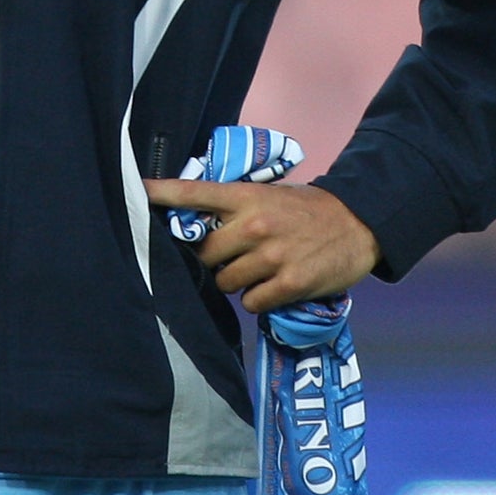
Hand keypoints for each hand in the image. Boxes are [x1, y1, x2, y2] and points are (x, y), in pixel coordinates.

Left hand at [143, 178, 379, 313]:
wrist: (358, 223)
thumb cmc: (308, 210)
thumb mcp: (270, 196)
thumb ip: (236, 209)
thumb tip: (197, 229)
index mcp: (247, 197)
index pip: (196, 193)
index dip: (163, 193)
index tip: (137, 190)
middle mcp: (254, 225)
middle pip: (203, 253)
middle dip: (211, 259)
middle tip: (233, 256)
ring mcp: (271, 256)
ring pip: (224, 282)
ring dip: (235, 282)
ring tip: (259, 270)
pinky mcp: (288, 283)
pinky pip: (251, 304)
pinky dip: (259, 300)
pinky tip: (276, 286)